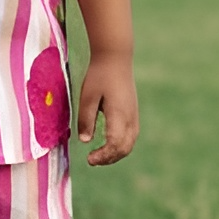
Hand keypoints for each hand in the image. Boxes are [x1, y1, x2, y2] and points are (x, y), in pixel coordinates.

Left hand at [77, 51, 137, 166]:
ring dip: (116, 153)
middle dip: (109, 159)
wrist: (115, 57)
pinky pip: (131, 135)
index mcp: (119, 115)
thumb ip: (86, 119)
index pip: (115, 145)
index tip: (89, 159)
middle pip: (125, 148)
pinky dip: (121, 145)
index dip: (103, 156)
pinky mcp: (133, 112)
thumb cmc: (99, 75)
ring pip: (130, 143)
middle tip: (92, 160)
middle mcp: (130, 117)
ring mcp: (134, 115)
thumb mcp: (87, 96)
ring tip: (100, 155)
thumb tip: (85, 141)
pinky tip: (108, 143)